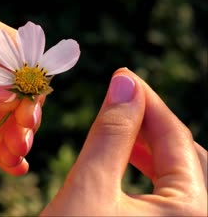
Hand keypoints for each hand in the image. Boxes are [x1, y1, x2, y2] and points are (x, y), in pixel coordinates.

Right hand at [40, 68, 206, 215]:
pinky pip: (170, 196)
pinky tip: (126, 158)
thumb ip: (110, 134)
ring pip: (179, 175)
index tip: (122, 76)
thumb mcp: (89, 186)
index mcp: (191, 211)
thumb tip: (124, 84)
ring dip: (150, 147)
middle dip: (152, 123)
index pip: (177, 139)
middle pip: (186, 155)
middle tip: (120, 98)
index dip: (147, 102)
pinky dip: (149, 170)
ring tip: (120, 125)